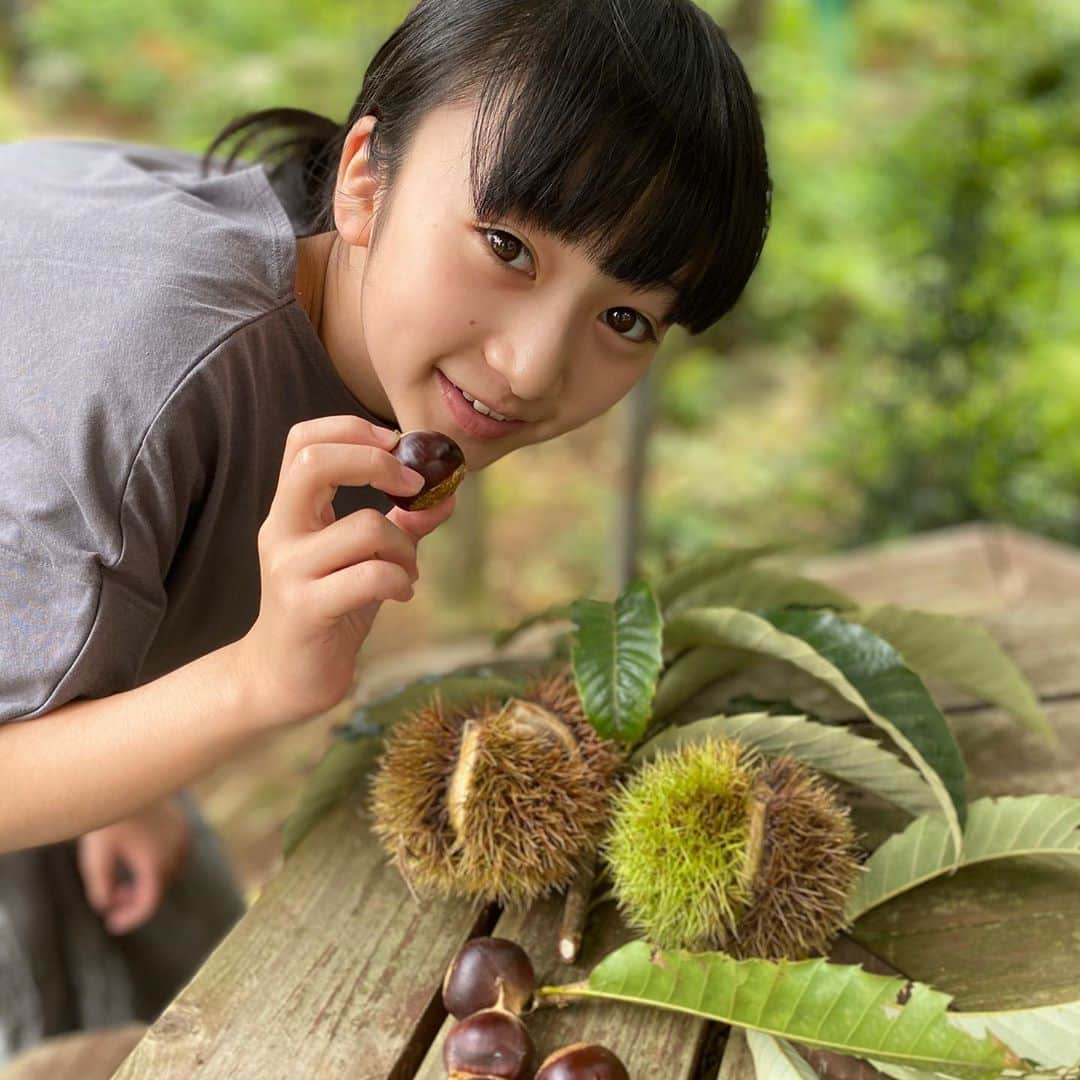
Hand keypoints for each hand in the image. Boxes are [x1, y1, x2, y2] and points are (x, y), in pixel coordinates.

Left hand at [76, 795, 192, 934]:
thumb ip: (100, 888)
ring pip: (169, 873)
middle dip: (136, 899)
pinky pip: (175, 855)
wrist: (126, 779)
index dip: (130, 919)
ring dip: (149, 882)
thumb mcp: (94, 858)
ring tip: (123, 879)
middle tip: (112, 898)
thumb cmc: (107, 818)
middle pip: (159, 889)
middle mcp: (176, 853)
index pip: (148, 904)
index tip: (112, 924)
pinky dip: (159, 865)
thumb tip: (107, 905)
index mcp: (156, 864)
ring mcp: (183, 838)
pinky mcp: (183, 826)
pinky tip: (138, 858)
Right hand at [233, 415, 456, 725]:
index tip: (397, 449)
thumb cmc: (327, 610)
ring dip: (405, 545)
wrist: (282, 679)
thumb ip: (402, 523)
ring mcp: (290, 570)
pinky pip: (371, 576)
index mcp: (291, 510)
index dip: (354, 430)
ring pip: (365, 526)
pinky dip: (399, 580)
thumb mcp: (365, 558)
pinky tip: (400, 594)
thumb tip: (445, 494)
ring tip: (407, 569)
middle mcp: (281, 531)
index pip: (304, 439)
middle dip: (378, 463)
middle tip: (412, 488)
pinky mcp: (307, 609)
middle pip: (314, 461)